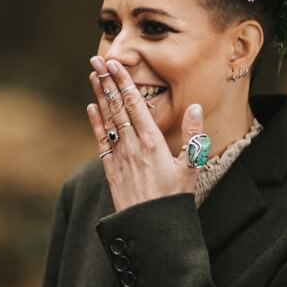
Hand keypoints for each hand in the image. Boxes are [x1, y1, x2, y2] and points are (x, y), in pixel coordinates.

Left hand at [87, 57, 205, 211]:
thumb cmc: (175, 198)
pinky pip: (101, 140)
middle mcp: (132, 145)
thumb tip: (195, 108)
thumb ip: (193, 137)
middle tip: (98, 59)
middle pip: (118, 106)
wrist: (150, 227)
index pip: (135, 104)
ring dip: (100, 96)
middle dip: (107, 81)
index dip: (124, 82)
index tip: (115, 64)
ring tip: (93, 75)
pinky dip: (96, 123)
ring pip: (108, 119)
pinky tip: (91, 108)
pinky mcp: (110, 169)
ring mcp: (119, 156)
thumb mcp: (191, 167)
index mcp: (152, 141)